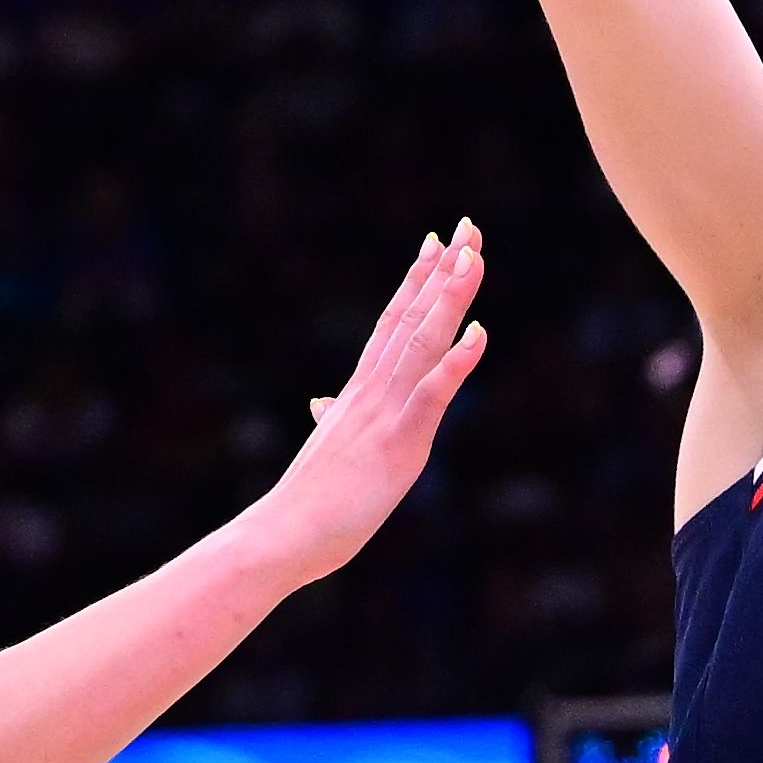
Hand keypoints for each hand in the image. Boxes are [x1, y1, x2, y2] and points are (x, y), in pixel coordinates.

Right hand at [248, 222, 488, 574]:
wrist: (282, 535)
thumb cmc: (306, 503)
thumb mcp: (327, 450)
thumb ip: (330, 420)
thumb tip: (320, 404)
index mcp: (360, 393)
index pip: (392, 324)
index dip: (417, 282)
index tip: (435, 245)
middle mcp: (373, 391)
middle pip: (413, 318)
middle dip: (443, 272)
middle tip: (467, 227)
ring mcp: (385, 412)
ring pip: (424, 342)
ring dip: (451, 298)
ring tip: (473, 257)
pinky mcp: (400, 442)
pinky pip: (432, 395)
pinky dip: (457, 362)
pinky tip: (479, 334)